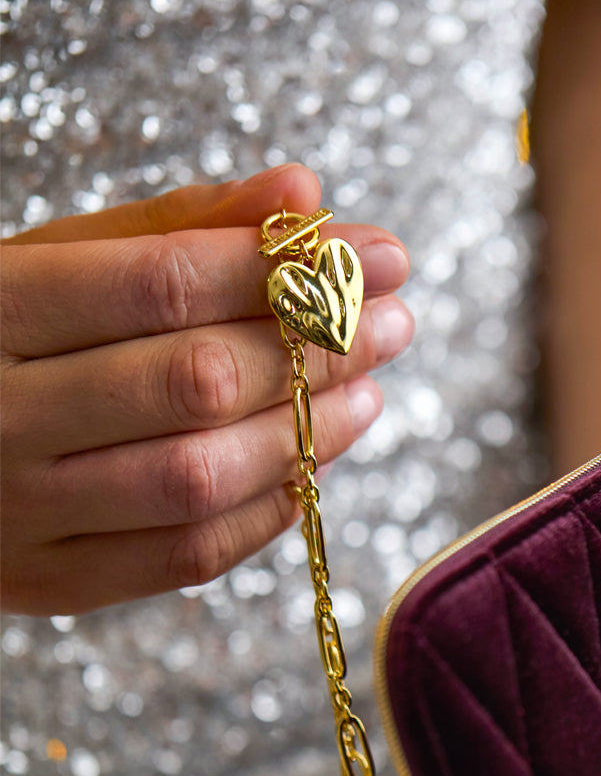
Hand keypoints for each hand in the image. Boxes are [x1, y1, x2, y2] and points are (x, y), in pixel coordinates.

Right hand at [1, 163, 413, 614]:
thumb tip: (303, 192)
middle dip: (313, 349)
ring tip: (366, 391)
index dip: (283, 269)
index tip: (378, 255)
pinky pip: (184, 555)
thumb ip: (173, 227)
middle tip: (389, 323)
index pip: (163, 283)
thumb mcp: (50, 261)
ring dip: (305, 435)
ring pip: (196, 478)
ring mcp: (18, 513)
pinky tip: (313, 462)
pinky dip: (265, 510)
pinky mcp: (48, 583)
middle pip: (193, 382)